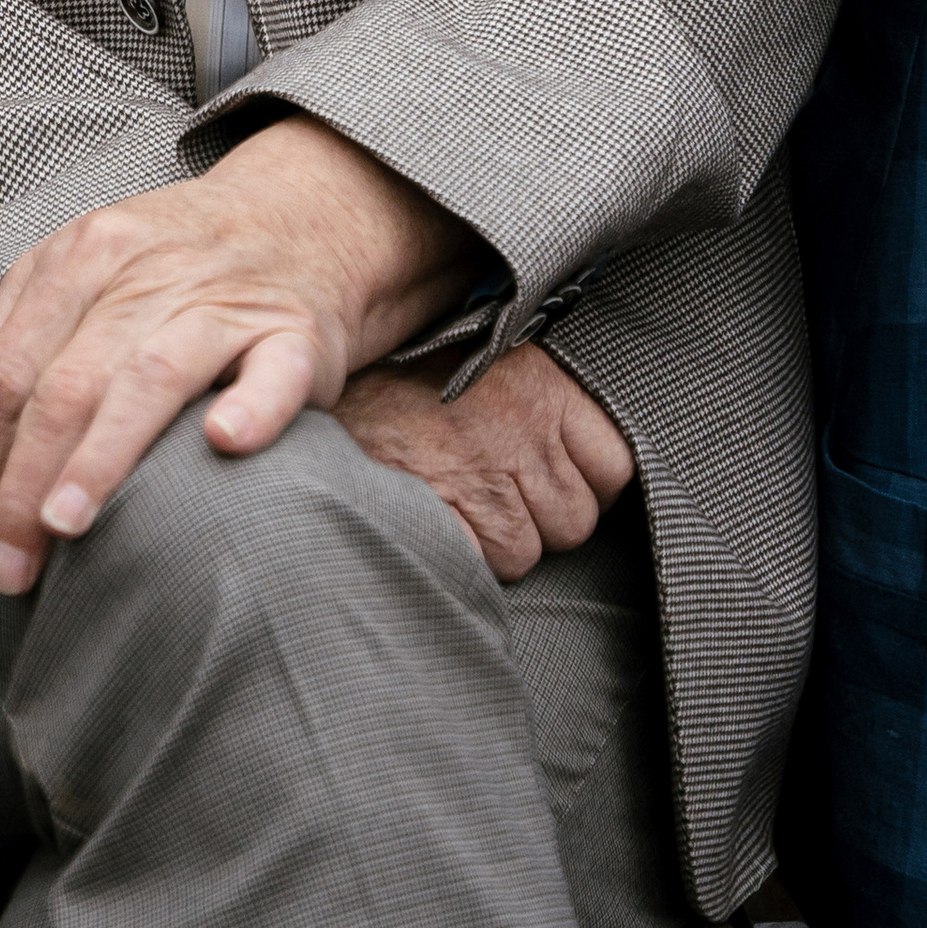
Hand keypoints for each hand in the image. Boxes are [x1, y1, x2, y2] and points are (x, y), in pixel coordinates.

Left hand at [0, 114, 470, 595]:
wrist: (297, 218)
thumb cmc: (170, 274)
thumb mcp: (84, 278)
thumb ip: (21, 349)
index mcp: (81, 256)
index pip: (4, 369)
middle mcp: (146, 269)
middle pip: (64, 386)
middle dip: (20, 486)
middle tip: (8, 569)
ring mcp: (224, 298)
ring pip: (150, 378)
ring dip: (100, 457)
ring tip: (65, 527)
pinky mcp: (297, 331)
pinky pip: (275, 371)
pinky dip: (251, 407)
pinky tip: (224, 442)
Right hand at [331, 341, 632, 583]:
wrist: (311, 374)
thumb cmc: (407, 376)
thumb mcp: (486, 362)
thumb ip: (537, 404)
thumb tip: (586, 464)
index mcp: (541, 384)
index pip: (614, 466)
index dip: (584, 483)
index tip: (551, 479)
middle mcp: (521, 424)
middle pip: (575, 521)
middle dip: (539, 521)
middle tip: (495, 495)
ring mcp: (484, 470)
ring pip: (530, 552)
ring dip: (500, 544)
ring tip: (460, 505)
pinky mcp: (446, 508)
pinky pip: (487, 565)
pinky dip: (466, 558)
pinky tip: (440, 524)